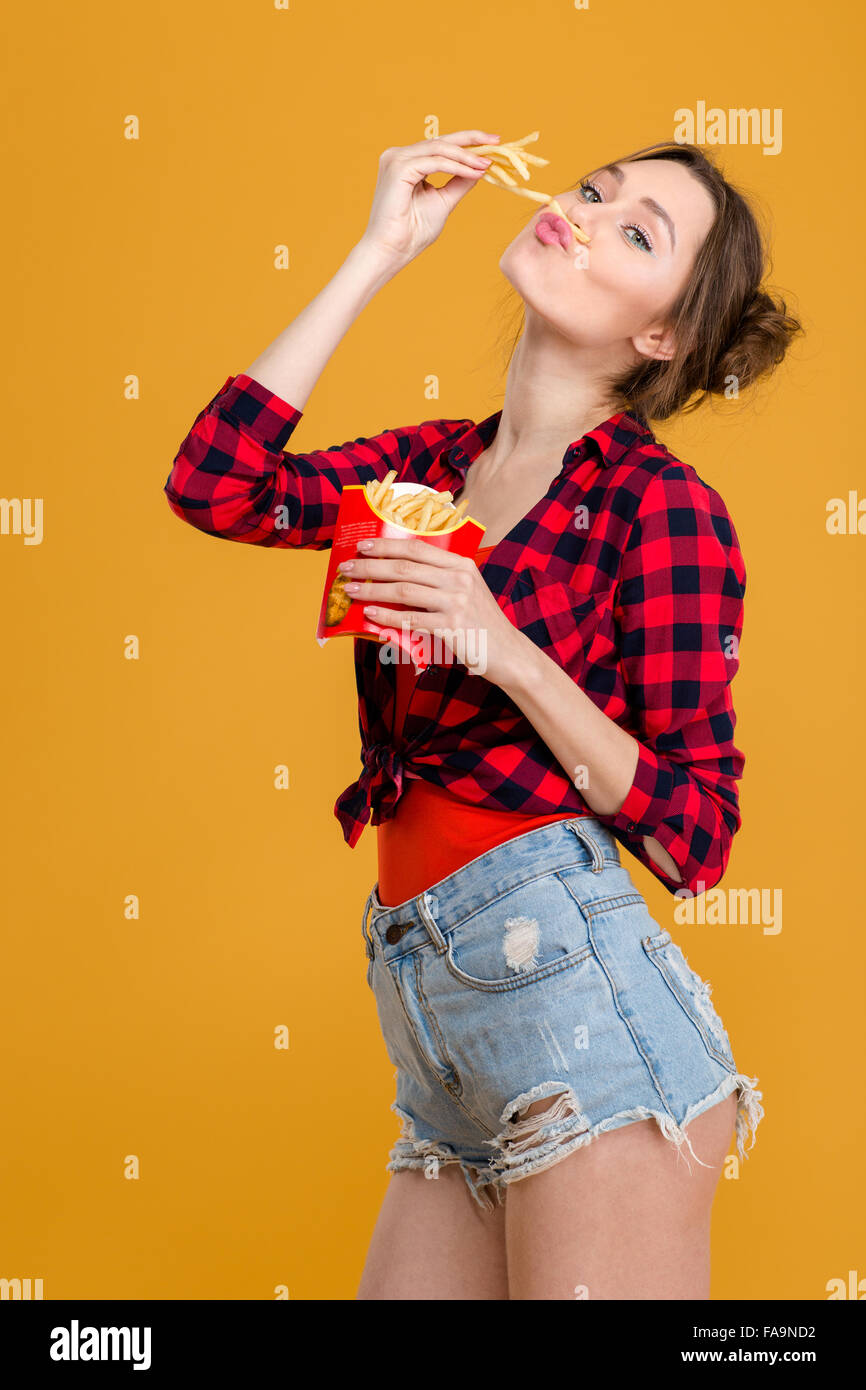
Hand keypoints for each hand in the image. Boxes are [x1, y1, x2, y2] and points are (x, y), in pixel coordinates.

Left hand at [337, 534, 526, 687]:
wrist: (508, 653)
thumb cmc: (480, 623)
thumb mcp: (466, 592)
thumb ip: (439, 580)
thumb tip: (395, 577)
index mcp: (461, 564)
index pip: (417, 548)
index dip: (386, 545)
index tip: (363, 545)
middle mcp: (459, 579)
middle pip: (404, 567)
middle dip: (370, 566)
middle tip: (346, 567)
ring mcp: (456, 602)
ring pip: (404, 591)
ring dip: (373, 589)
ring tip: (351, 590)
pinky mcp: (452, 627)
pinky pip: (411, 619)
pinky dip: (387, 616)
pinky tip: (370, 614)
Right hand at [358, 130, 499, 265]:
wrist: (392, 251)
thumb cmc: (413, 232)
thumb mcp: (443, 201)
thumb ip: (459, 182)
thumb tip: (481, 168)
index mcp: (407, 163)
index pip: (441, 146)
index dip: (467, 143)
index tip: (493, 144)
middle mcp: (399, 156)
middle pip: (441, 141)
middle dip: (471, 139)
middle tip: (496, 140)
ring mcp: (396, 159)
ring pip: (439, 149)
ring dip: (466, 156)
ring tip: (487, 165)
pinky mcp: (398, 167)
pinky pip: (435, 162)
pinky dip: (457, 166)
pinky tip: (474, 173)